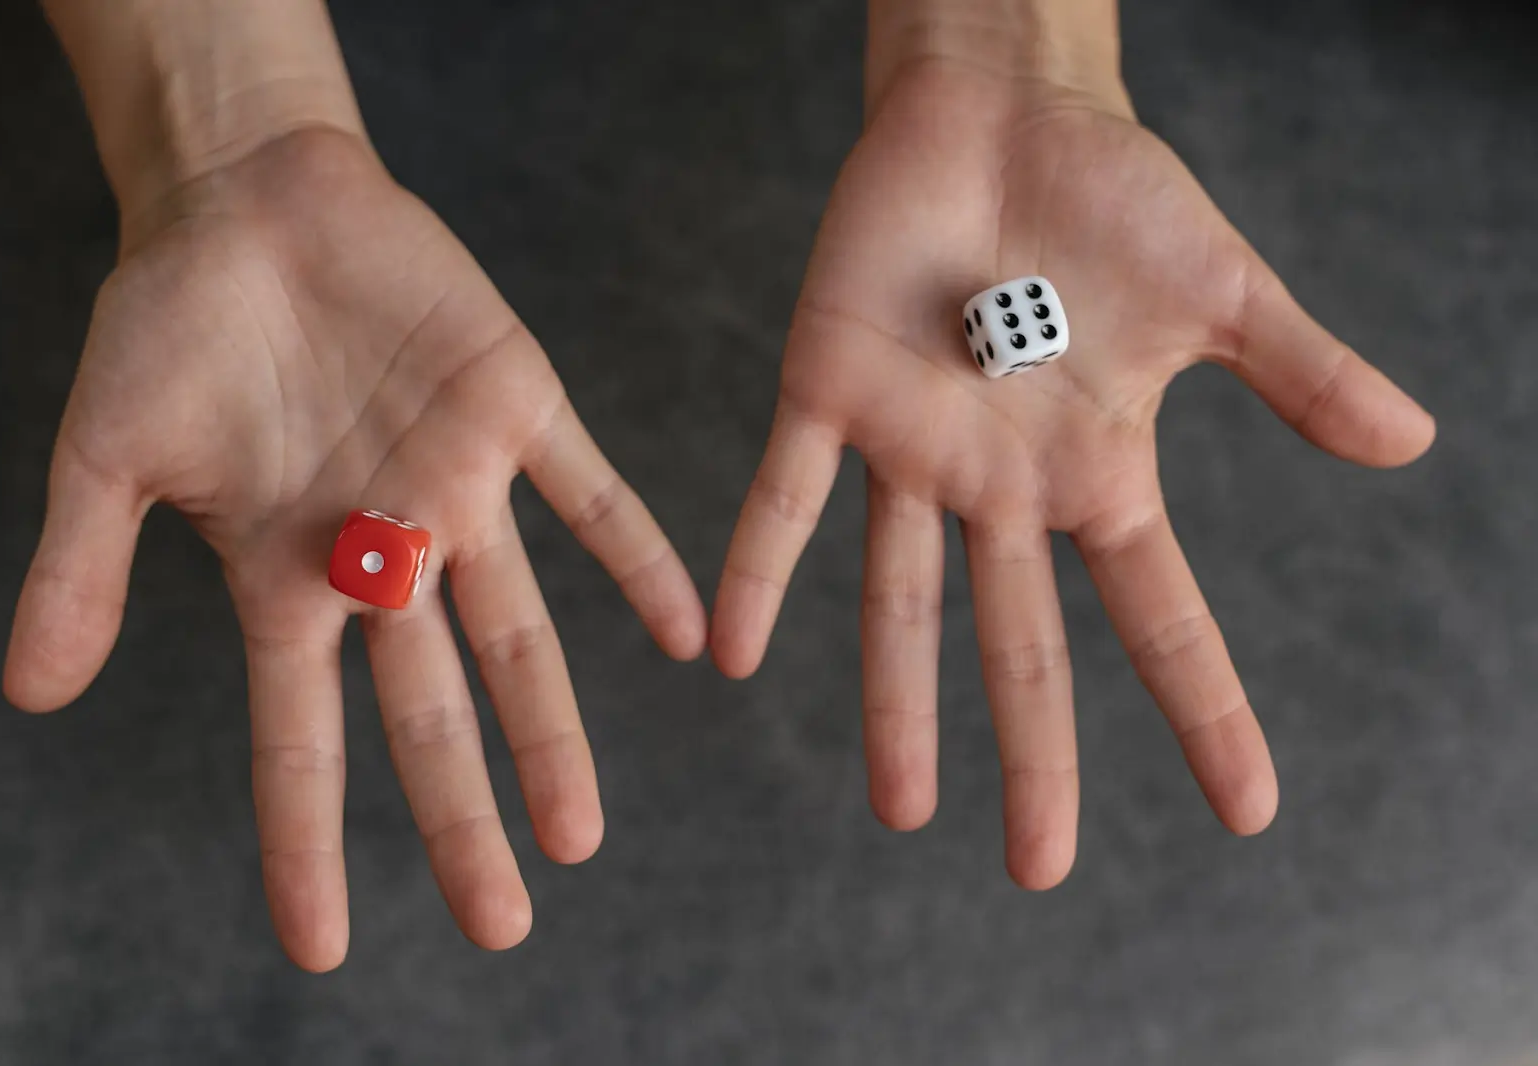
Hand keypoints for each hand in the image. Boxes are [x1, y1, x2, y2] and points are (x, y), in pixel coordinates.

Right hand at [3, 129, 706, 968]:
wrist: (248, 200)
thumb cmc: (170, 325)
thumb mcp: (108, 454)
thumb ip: (84, 570)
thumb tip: (28, 694)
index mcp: (289, 578)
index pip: (302, 739)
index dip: (308, 842)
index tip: (319, 947)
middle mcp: (386, 555)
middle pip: (432, 714)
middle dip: (462, 818)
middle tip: (505, 922)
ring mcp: (456, 488)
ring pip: (519, 634)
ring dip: (552, 730)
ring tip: (580, 832)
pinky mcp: (513, 409)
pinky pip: (590, 495)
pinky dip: (638, 558)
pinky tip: (688, 632)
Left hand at [710, 60, 1434, 887]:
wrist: (1002, 111)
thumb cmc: (1112, 196)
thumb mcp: (1221, 293)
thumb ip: (1300, 373)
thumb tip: (1414, 444)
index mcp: (1097, 470)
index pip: (1161, 613)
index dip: (1203, 710)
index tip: (1247, 811)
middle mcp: (1001, 484)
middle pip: (1021, 641)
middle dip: (1032, 753)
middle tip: (1039, 867)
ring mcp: (911, 447)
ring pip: (897, 598)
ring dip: (896, 703)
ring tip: (900, 809)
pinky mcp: (826, 390)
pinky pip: (786, 498)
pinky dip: (758, 570)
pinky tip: (726, 654)